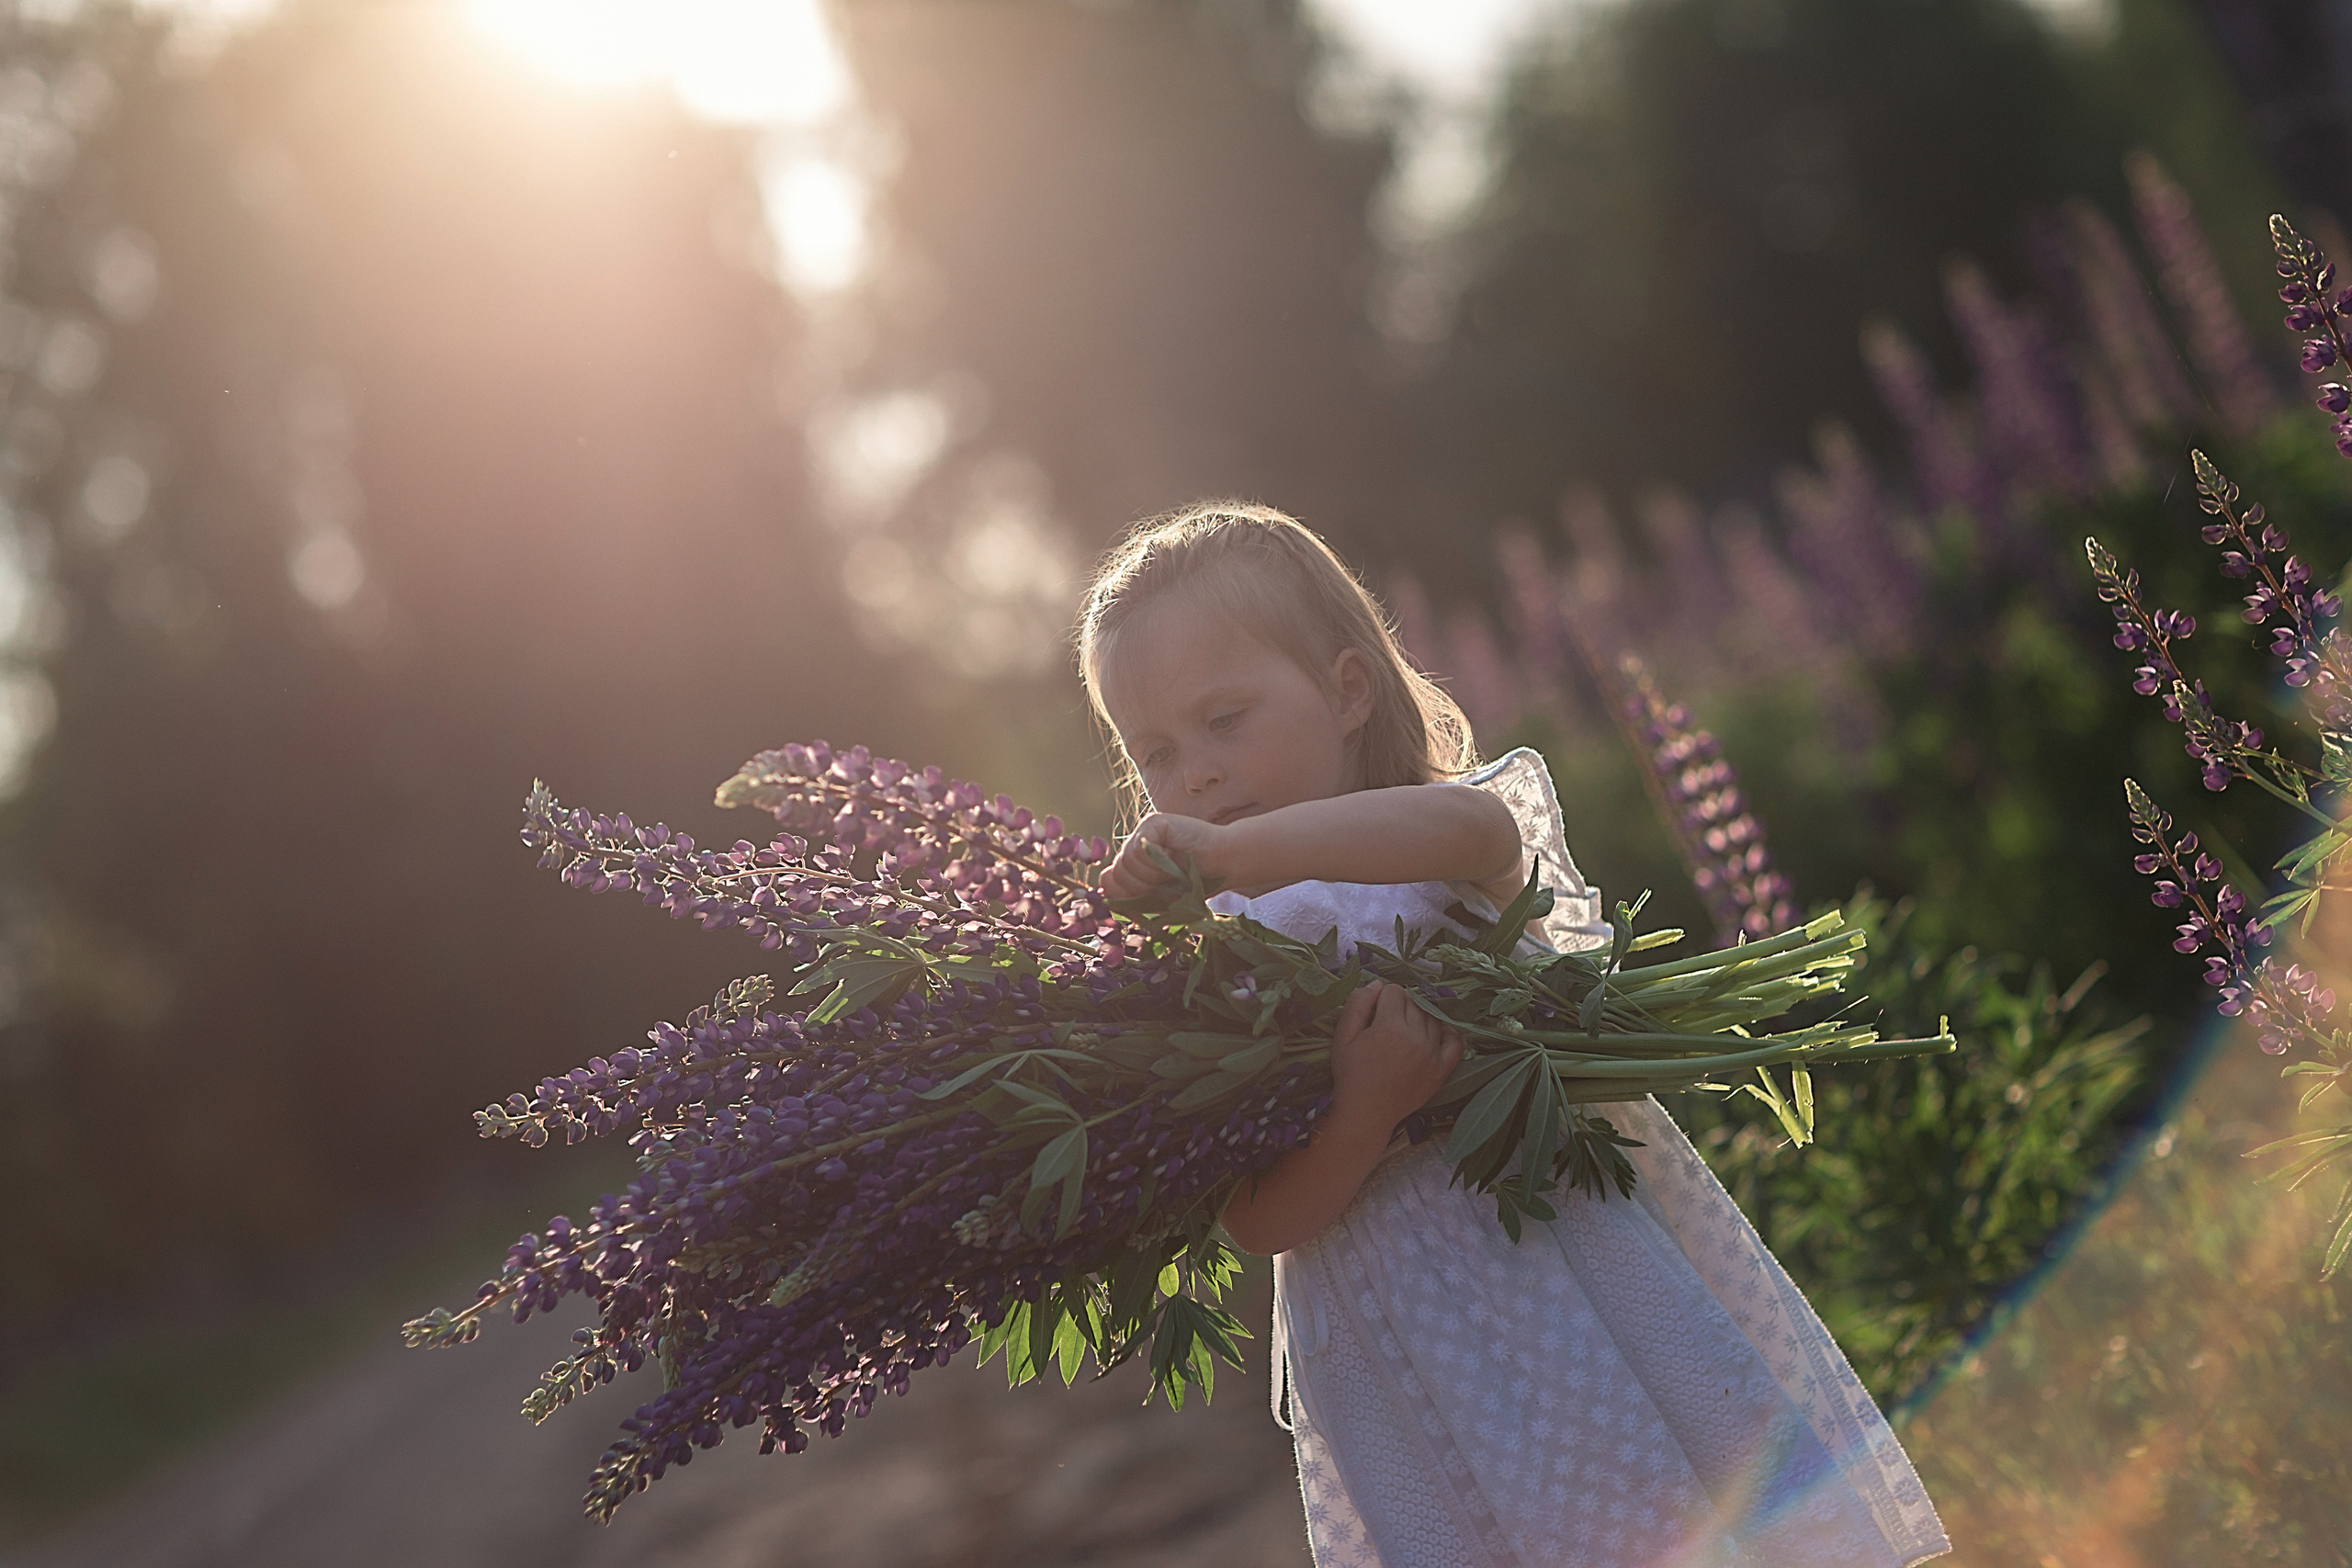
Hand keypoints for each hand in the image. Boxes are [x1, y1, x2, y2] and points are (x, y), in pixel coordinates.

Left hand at [1099, 812, 1227, 900]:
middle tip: (1167, 883)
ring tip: (1173, 870)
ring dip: (1151, 877)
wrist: (1224, 865)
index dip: (1126, 896)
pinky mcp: (1153, 823)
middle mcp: (1136, 844)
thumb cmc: (1195, 885)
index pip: (1110, 881)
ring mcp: (1143, 831)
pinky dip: (1156, 863)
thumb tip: (1104, 881)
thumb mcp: (1159, 898)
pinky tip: (1174, 856)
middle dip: (1142, 888)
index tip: (1151, 898)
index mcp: (1135, 863)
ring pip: (1126, 864)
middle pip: (1117, 875)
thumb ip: (1130, 894)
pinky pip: (1138, 852)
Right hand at [1326, 981, 1462, 1127]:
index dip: (1381, 998)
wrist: (1366, 1114)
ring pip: (1432, 1018)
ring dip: (1419, 1017)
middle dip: (1399, 1006)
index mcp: (1390, 1027)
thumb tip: (1377, 984)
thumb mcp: (1342, 1037)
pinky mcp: (1442, 1070)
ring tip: (1404, 1031)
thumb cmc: (1350, 1075)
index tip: (1374, 1012)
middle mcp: (1416, 1037)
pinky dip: (1448, 1033)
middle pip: (1414, 1002)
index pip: (1394, 991)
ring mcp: (1432, 1054)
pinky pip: (1455, 1042)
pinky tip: (1434, 1034)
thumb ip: (1356, 1004)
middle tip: (1386, 1023)